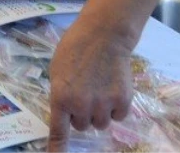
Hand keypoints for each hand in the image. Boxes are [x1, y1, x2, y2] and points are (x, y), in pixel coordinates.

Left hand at [46, 16, 135, 150]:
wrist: (103, 36)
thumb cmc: (75, 49)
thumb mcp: (57, 71)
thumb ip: (61, 94)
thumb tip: (67, 113)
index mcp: (61, 97)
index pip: (58, 131)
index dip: (57, 148)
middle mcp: (81, 105)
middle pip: (82, 126)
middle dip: (82, 114)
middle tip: (85, 92)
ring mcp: (103, 105)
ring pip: (101, 124)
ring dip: (100, 112)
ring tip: (99, 88)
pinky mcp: (123, 102)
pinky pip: (118, 117)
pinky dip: (116, 108)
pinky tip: (113, 88)